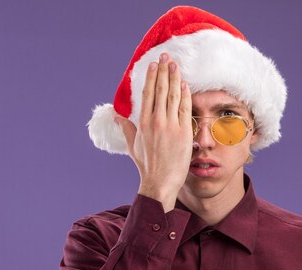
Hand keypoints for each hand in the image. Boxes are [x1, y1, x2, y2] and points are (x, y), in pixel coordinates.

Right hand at [115, 53, 192, 212]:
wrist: (160, 181)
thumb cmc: (147, 166)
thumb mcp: (132, 145)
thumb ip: (125, 128)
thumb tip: (115, 115)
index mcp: (142, 123)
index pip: (148, 93)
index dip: (151, 77)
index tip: (154, 65)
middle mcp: (156, 121)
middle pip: (160, 90)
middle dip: (164, 71)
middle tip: (167, 56)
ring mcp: (170, 126)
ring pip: (173, 96)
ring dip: (175, 78)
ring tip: (176, 65)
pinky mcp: (183, 132)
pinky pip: (185, 109)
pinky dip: (185, 95)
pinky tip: (185, 84)